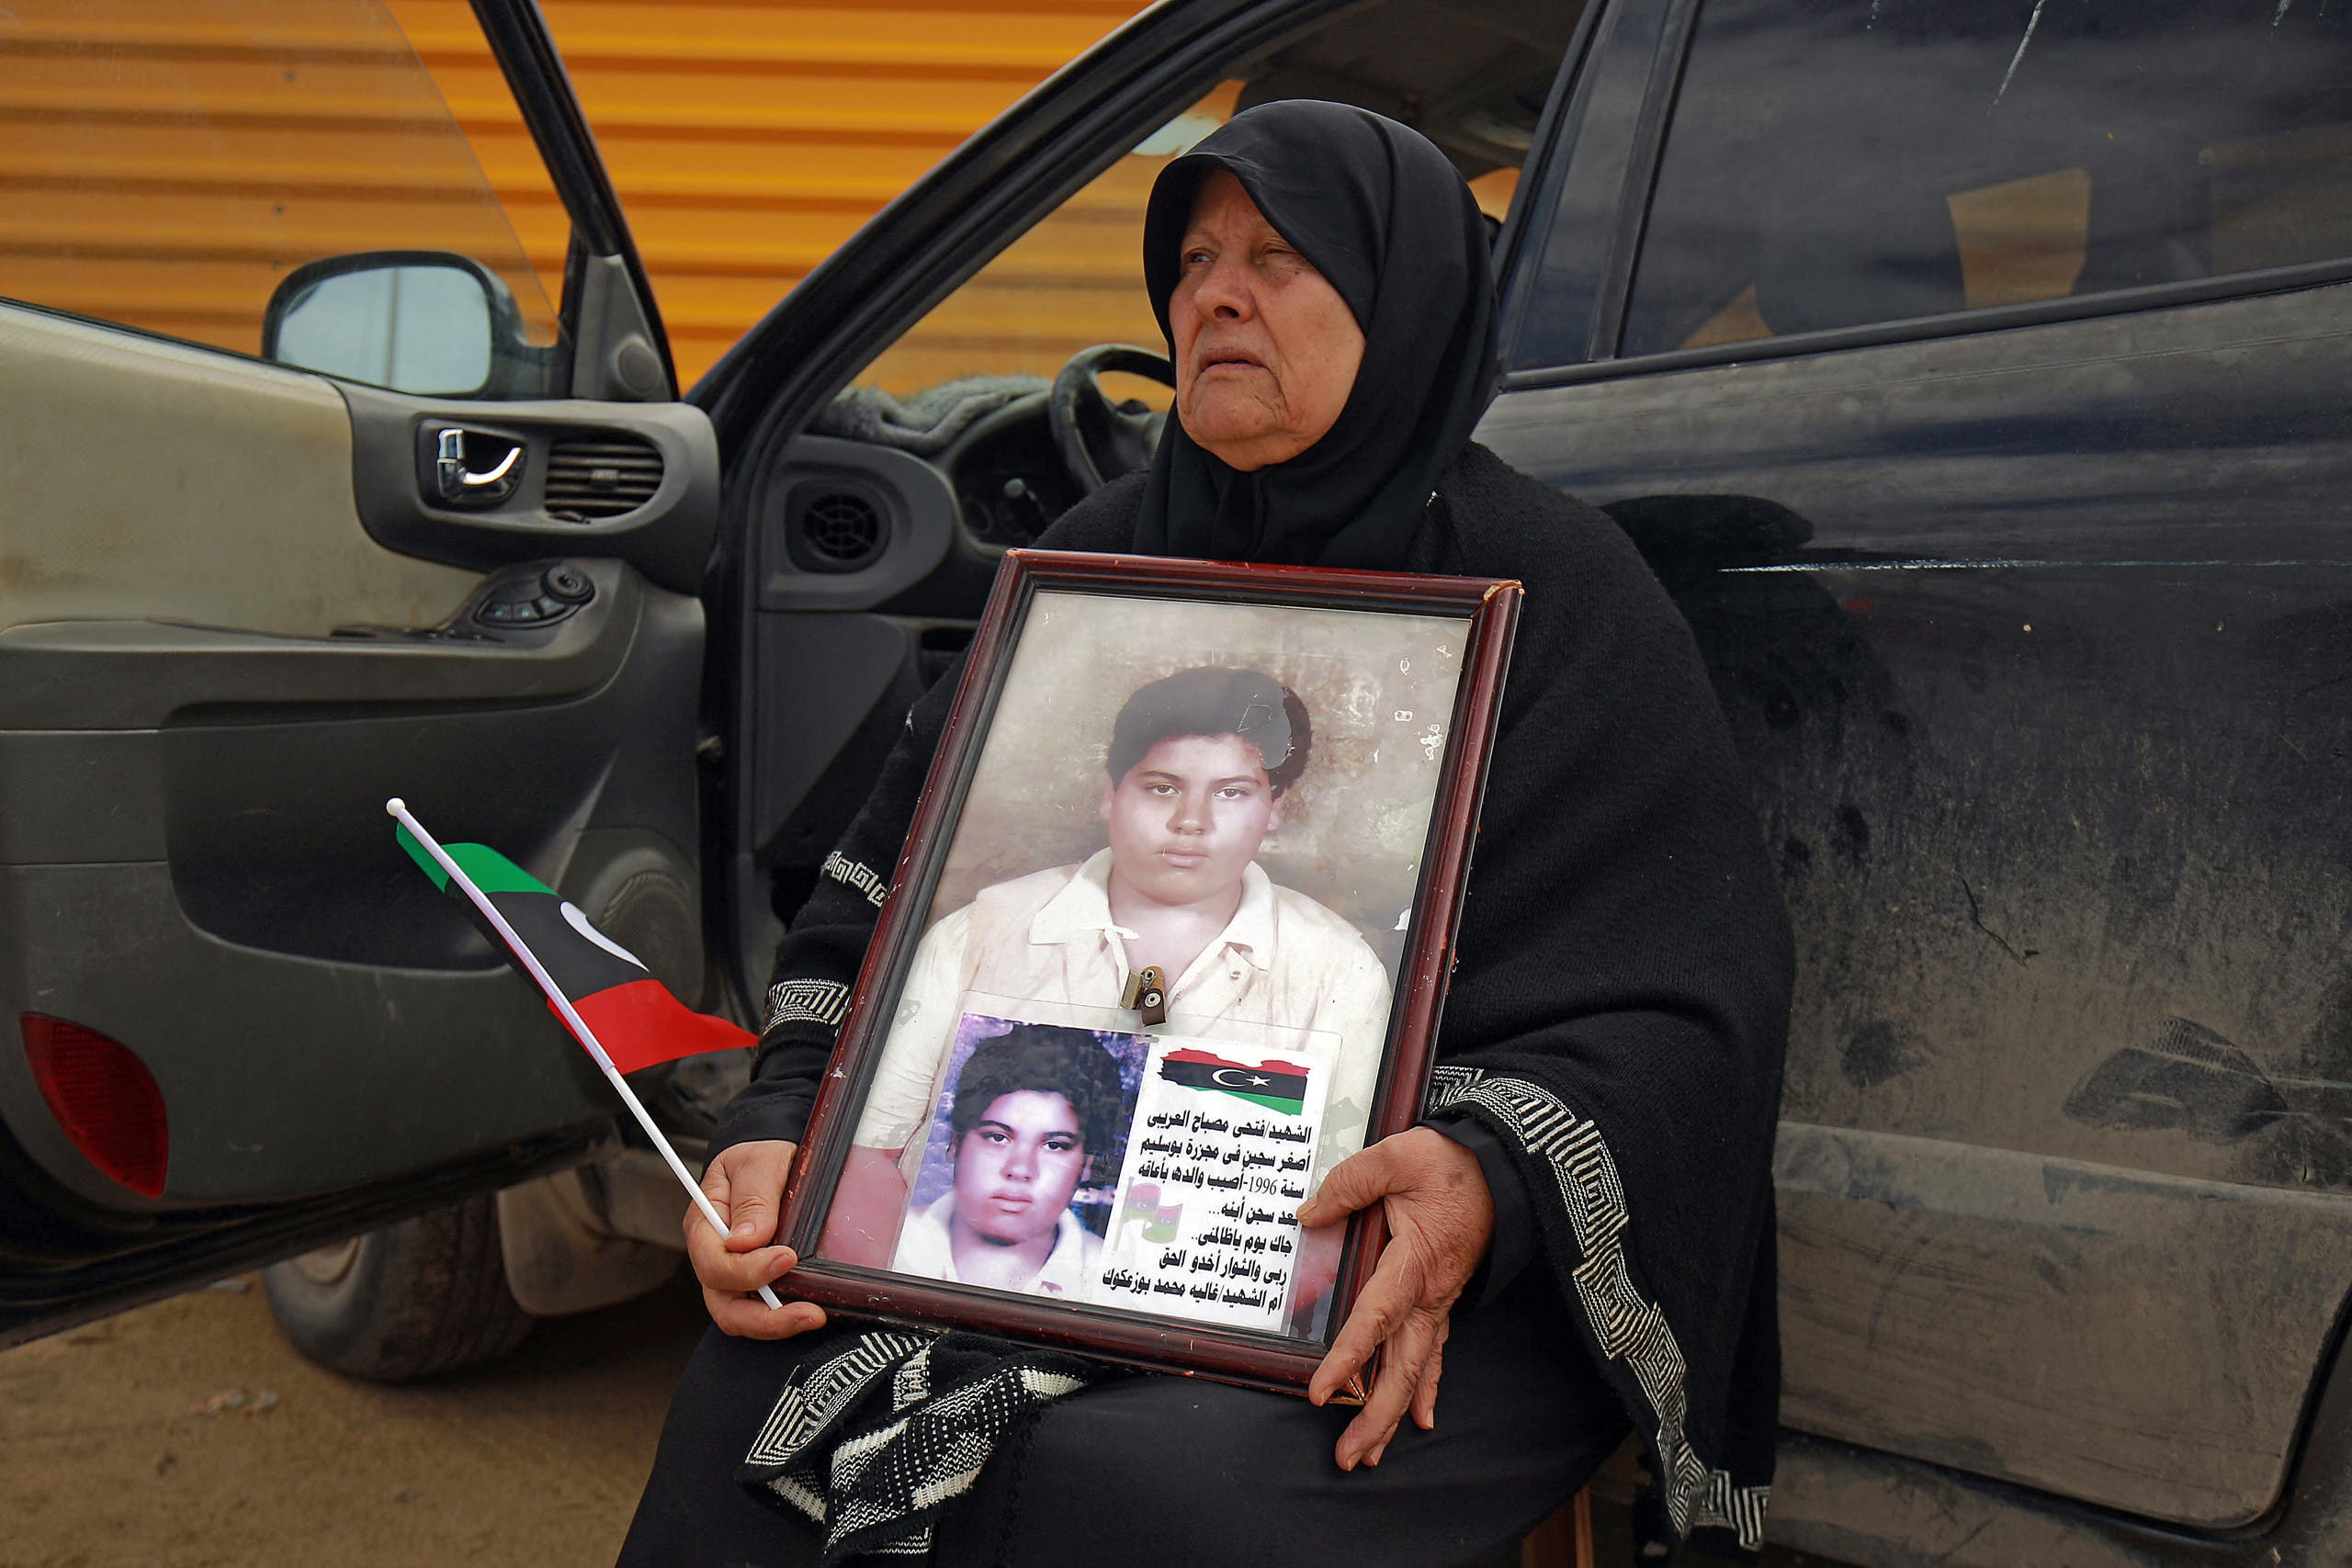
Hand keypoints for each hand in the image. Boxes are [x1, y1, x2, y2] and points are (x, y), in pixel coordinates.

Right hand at [686, 1139, 825, 1338]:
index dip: (748, 1270)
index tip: (787, 1257)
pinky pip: (764, 1313)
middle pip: (725, 1306)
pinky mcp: (758, 1286)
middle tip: (809, 1311)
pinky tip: (814, 1309)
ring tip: (815, 1316)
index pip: (714, 1264)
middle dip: (765, 1317)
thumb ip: (753, 1197)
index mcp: (704, 1226)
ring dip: (778, 1324)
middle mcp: (714, 1259)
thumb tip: (747, 1240)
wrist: (774, 1164)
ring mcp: (734, 1277)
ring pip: (743, 1318)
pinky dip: (786, 1317)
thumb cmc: (760, 1160)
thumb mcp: (758, 1163)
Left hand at [1295, 1126, 1494, 1469]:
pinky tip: (1420, 1417)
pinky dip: (1424, 1386)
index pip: (1374, 1320)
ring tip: (1368, 1455)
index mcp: (1413, 1263)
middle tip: (1347, 1457)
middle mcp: (1429, 1293)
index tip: (1321, 1392)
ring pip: (1415, 1369)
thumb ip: (1349, 1185)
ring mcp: (1439, 1300)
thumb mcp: (1396, 1156)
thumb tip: (1310, 1216)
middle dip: (1375, 1417)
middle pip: (1400, 1368)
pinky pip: (1433, 1351)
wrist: (1505, 1164)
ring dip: (1392, 1414)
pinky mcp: (1443, 1296)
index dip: (1347, 1359)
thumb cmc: (1452, 1162)